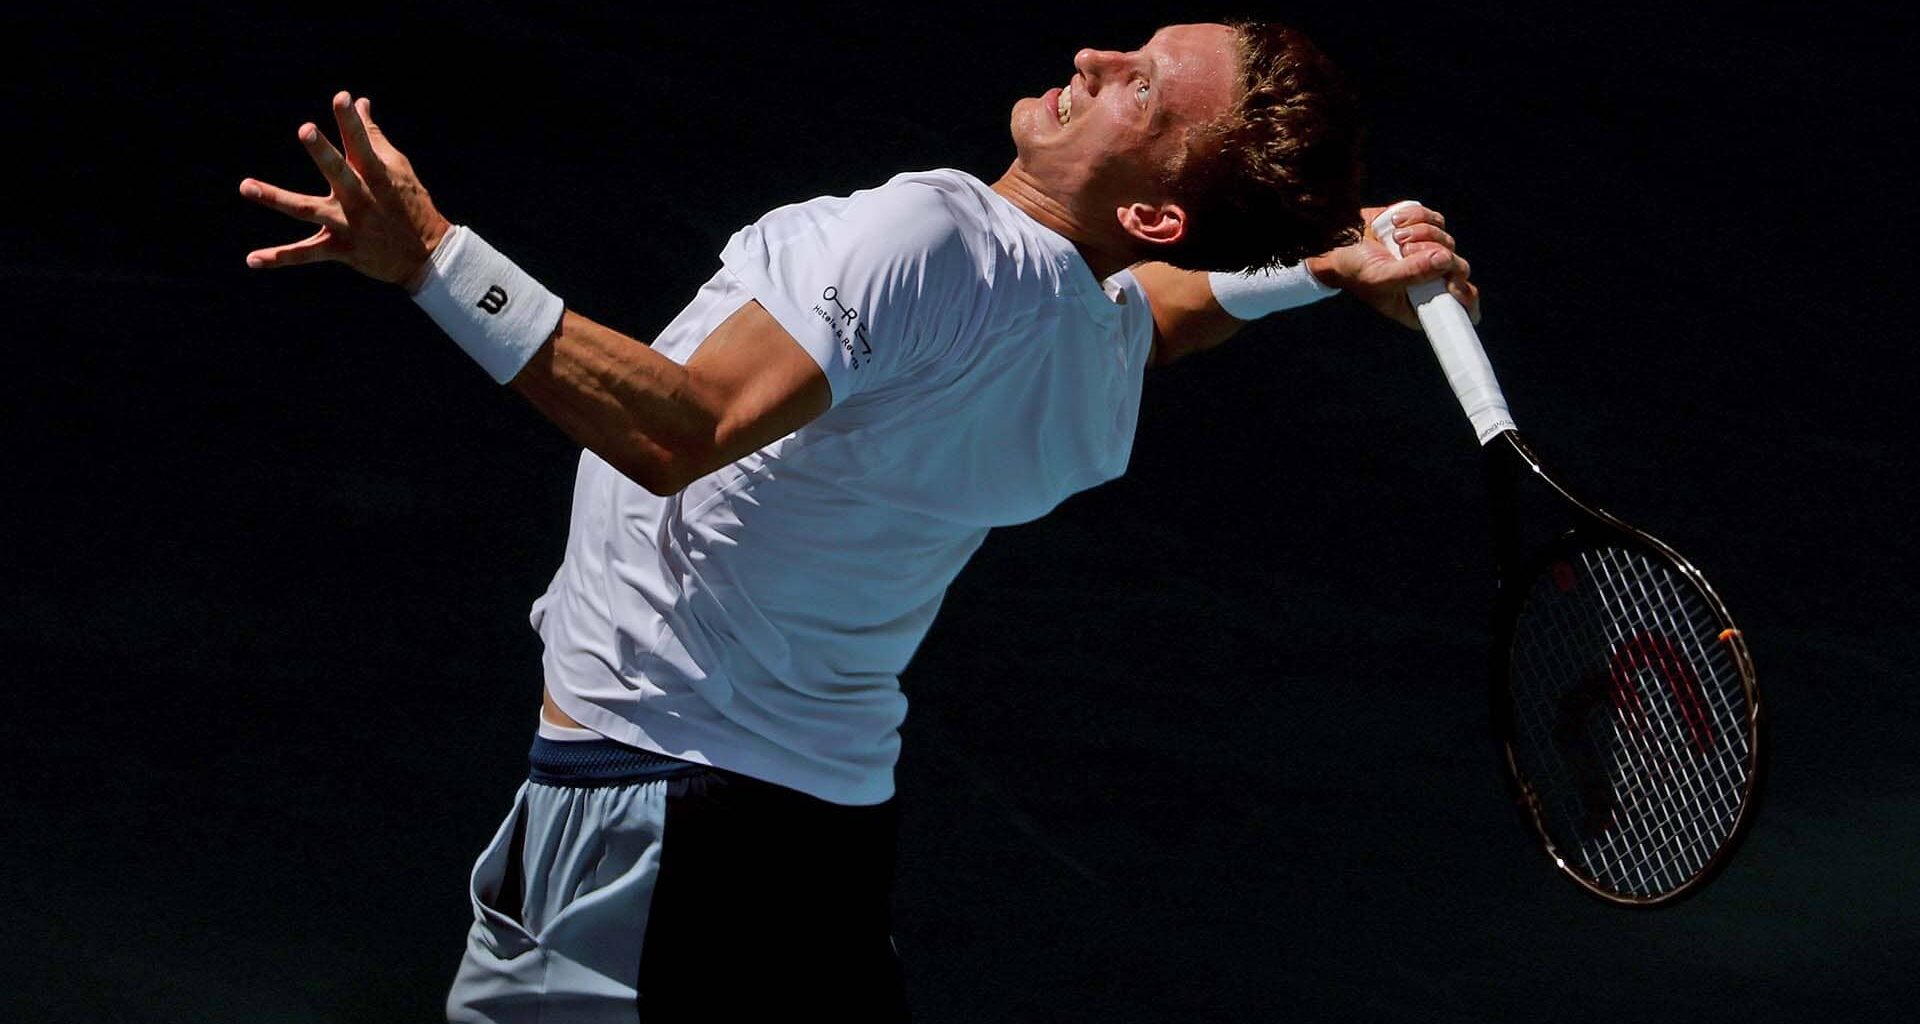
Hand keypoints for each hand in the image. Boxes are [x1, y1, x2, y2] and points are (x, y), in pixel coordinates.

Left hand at [240, 92, 450, 286]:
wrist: (428, 256)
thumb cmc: (411, 204)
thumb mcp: (397, 168)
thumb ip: (372, 136)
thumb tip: (360, 102)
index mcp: (376, 175)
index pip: (363, 143)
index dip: (352, 121)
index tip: (343, 98)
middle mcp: (360, 198)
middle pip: (338, 172)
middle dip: (323, 153)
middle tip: (306, 130)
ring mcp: (349, 224)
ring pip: (307, 210)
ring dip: (276, 198)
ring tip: (246, 186)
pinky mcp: (342, 249)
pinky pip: (306, 254)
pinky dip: (279, 258)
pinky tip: (251, 260)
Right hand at [1306, 203, 1479, 329]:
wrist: (1335, 238)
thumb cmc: (1352, 268)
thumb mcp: (1379, 277)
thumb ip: (1411, 274)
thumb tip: (1445, 260)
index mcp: (1420, 303)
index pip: (1459, 310)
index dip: (1465, 298)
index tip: (1450, 284)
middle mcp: (1427, 281)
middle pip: (1459, 268)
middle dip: (1433, 255)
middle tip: (1404, 251)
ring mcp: (1427, 254)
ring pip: (1448, 241)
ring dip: (1421, 234)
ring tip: (1394, 237)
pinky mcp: (1423, 230)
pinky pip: (1437, 220)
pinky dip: (1418, 218)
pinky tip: (1396, 223)